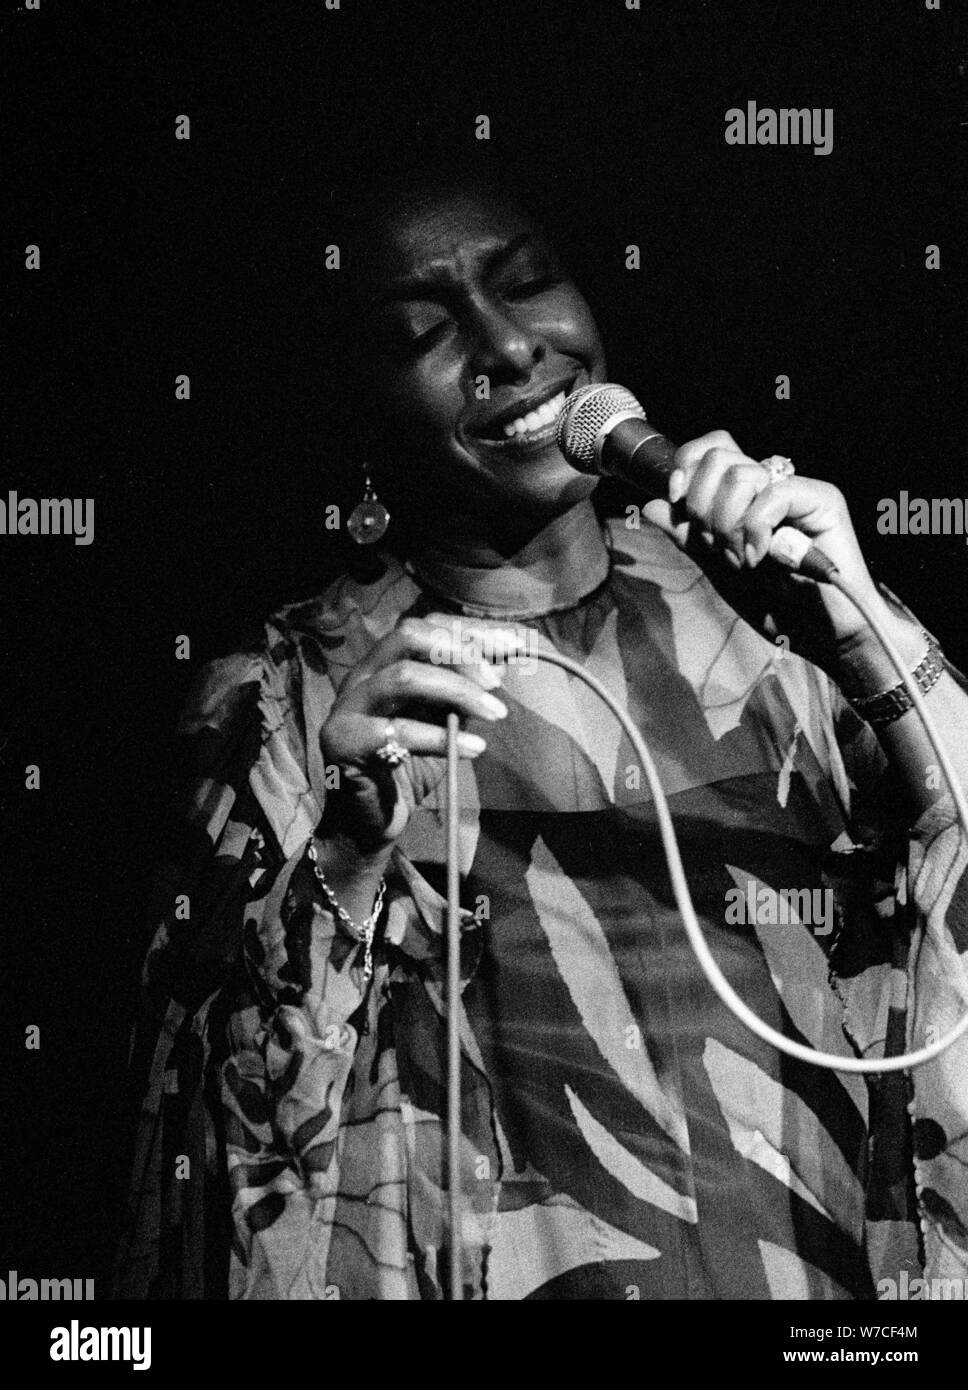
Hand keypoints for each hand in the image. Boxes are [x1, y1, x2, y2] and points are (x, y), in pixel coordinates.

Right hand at [319, 613, 527, 852]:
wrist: (372, 822)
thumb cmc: (409, 768)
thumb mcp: (446, 723)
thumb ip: (464, 694)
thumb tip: (501, 665)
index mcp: (383, 663)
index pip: (425, 626)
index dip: (469, 631)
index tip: (511, 648)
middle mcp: (361, 676)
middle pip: (408, 634)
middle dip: (459, 652)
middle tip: (495, 683)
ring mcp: (347, 706)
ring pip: (403, 676)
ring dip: (457, 691)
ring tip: (494, 714)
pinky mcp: (342, 741)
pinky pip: (397, 730)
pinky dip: (441, 738)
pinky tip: (473, 750)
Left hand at [643, 429, 893, 666]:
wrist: (819, 635)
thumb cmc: (776, 605)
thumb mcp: (717, 570)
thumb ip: (687, 537)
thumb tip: (651, 504)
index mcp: (746, 495)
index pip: (711, 450)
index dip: (686, 466)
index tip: (676, 501)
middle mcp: (772, 484)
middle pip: (719, 456)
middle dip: (702, 506)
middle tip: (719, 548)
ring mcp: (797, 489)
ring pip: (740, 475)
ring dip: (728, 526)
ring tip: (744, 561)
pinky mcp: (823, 500)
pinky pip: (771, 497)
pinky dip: (755, 532)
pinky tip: (763, 559)